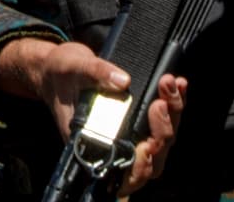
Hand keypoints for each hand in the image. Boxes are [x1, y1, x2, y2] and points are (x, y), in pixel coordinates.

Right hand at [0, 37, 185, 194]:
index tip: (148, 143)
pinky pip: (162, 119)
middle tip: (162, 103)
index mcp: (91, 142)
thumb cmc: (59, 73)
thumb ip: (96, 73)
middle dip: (162, 131)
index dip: (141, 161)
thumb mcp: (72, 67)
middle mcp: (112, 143)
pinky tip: (177, 84)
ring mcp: (127, 131)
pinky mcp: (137, 118)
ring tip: (172, 85)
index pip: (123, 165)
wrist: (56, 68)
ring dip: (172, 115)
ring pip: (160, 139)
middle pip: (150, 156)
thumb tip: (123, 81)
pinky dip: (174, 104)